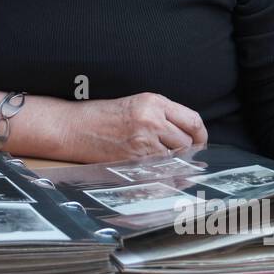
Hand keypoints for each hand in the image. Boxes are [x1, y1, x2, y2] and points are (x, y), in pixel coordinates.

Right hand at [64, 93, 207, 162]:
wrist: (72, 127)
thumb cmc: (101, 117)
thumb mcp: (135, 105)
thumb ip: (162, 116)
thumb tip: (187, 136)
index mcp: (154, 102)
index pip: (193, 120)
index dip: (200, 136)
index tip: (198, 142)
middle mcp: (152, 119)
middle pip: (188, 141)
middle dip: (186, 151)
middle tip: (178, 155)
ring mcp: (144, 140)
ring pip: (176, 157)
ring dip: (172, 162)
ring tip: (158, 159)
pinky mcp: (134, 158)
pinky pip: (160, 169)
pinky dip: (160, 171)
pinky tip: (149, 167)